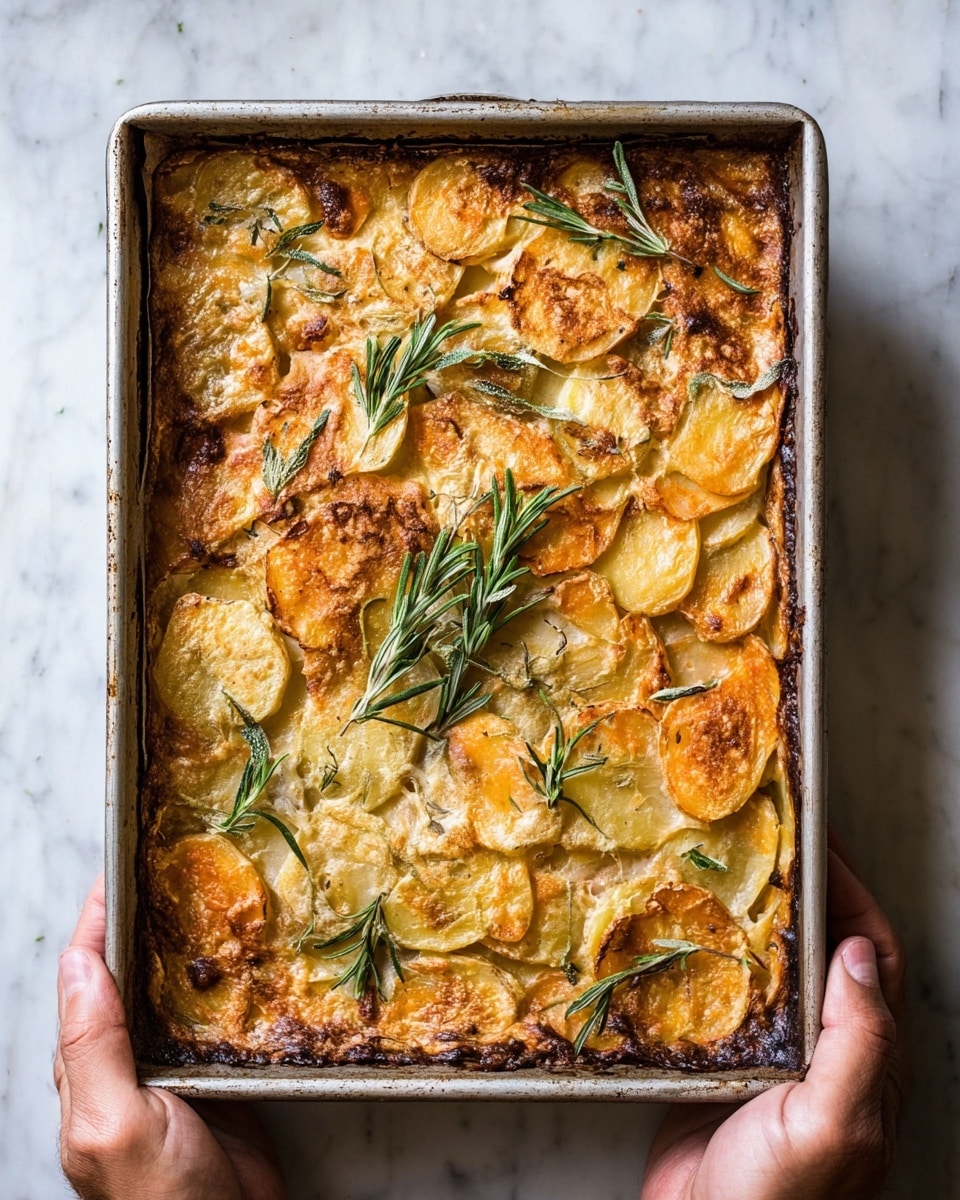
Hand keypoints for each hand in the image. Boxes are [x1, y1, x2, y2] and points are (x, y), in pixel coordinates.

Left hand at [55, 876, 285, 1199]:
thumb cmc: (160, 1199)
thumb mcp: (113, 1124)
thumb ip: (93, 1047)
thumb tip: (76, 961)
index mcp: (89, 1065)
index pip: (88, 970)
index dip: (103, 915)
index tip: (128, 861)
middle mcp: (128, 1058)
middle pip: (134, 969)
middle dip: (151, 916)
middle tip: (184, 862)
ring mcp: (177, 1065)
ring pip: (180, 986)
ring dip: (196, 942)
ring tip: (222, 891)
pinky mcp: (222, 1075)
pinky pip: (222, 1014)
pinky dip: (233, 978)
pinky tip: (256, 954)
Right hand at [640, 828, 906, 1199]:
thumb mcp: (835, 1124)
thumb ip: (859, 1042)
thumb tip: (856, 952)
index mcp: (865, 1057)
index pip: (869, 950)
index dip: (849, 891)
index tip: (818, 840)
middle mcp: (823, 1049)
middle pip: (816, 947)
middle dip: (796, 891)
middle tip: (761, 840)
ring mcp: (769, 1056)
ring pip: (765, 965)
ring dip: (746, 917)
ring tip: (716, 870)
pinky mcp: (718, 1064)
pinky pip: (715, 995)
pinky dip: (701, 956)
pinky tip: (677, 934)